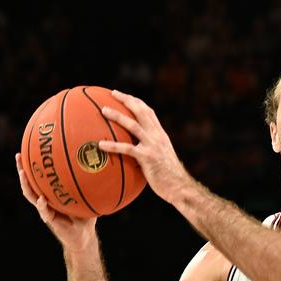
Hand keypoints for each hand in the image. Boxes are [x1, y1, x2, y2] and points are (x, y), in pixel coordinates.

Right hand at [15, 153, 96, 250]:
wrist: (84, 236)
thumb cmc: (86, 215)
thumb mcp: (88, 196)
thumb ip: (90, 184)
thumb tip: (100, 164)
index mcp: (51, 193)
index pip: (39, 177)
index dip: (32, 164)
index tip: (28, 149)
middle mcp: (45, 200)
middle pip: (29, 183)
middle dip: (22, 169)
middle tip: (18, 156)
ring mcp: (46, 210)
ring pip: (31, 196)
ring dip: (26, 185)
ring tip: (23, 174)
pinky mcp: (51, 221)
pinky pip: (45, 212)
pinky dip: (42, 205)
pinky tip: (41, 199)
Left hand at [97, 89, 192, 203]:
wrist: (179, 186)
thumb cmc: (169, 177)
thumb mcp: (161, 157)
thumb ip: (151, 150)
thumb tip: (135, 150)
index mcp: (160, 134)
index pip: (149, 112)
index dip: (136, 102)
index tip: (124, 96)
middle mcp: (157, 136)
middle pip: (142, 111)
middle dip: (127, 100)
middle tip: (112, 93)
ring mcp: (153, 146)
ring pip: (133, 125)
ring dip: (117, 116)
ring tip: (103, 110)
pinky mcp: (147, 157)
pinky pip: (127, 149)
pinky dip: (113, 145)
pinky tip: (100, 144)